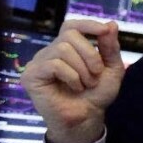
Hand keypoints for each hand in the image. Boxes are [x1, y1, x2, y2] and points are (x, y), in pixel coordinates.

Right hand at [20, 20, 124, 142]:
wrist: (87, 118)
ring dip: (82, 68)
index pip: (72, 25)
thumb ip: (110, 47)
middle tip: (96, 75)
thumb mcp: (111, 69)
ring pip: (62, 49)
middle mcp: (51, 51)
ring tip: (86, 84)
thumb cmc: (96, 95)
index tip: (104, 31)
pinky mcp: (31, 76)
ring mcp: (39, 63)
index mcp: (68, 47)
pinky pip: (53, 64)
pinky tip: (75, 87)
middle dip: (90, 54)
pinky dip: (71, 76)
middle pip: (70, 35)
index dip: (87, 24)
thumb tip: (112, 24)